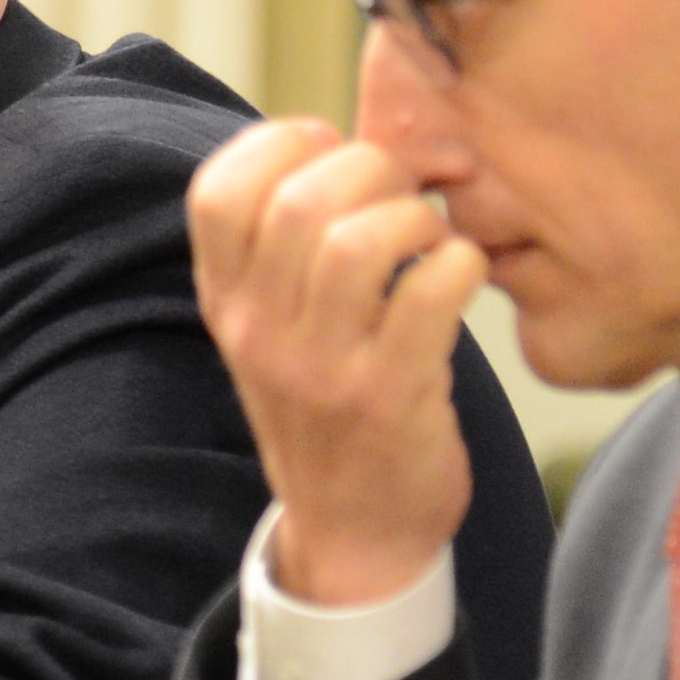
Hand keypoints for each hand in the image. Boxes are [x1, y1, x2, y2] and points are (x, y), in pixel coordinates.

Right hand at [187, 118, 485, 605]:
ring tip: (432, 239)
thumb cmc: (330, 411)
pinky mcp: (389, 396)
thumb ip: (285, 250)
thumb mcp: (273, 333)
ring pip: (360, 241)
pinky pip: (431, 293)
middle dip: (369, 170)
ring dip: (416, 219)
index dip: (280, 143)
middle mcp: (260, 333)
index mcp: (226, 304)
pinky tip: (463, 279)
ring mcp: (321, 368)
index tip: (330, 154)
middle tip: (403, 194)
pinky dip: (461, 265)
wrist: (356, 536)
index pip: (216, 190)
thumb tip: (347, 145)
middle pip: (298, 200)